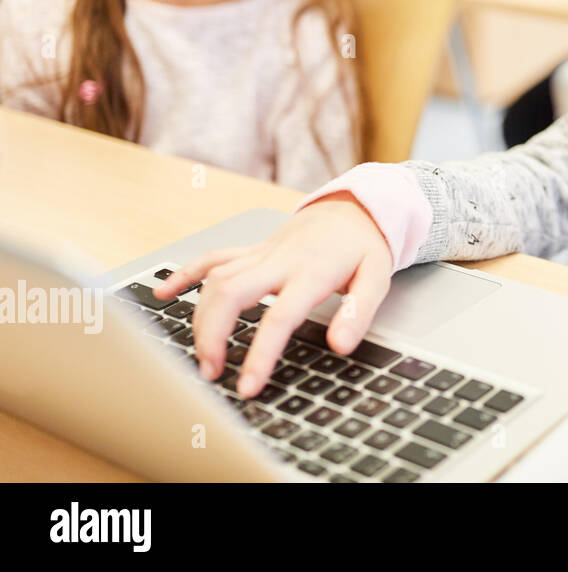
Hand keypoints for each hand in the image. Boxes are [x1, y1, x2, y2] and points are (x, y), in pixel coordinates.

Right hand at [151, 195, 393, 398]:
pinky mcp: (251, 249)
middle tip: (211, 372)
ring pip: (216, 278)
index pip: (279, 317)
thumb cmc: (364, 247)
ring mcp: (261, 253)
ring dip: (200, 317)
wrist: (354, 208)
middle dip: (211, 335)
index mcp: (312, 272)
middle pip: (230, 293)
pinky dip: (185, 274)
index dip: (260, 354)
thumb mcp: (377, 278)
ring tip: (202, 356)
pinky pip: (212, 257)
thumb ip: (359, 312)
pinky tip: (163, 293)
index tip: (246, 386)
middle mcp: (279, 260)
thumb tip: (341, 345)